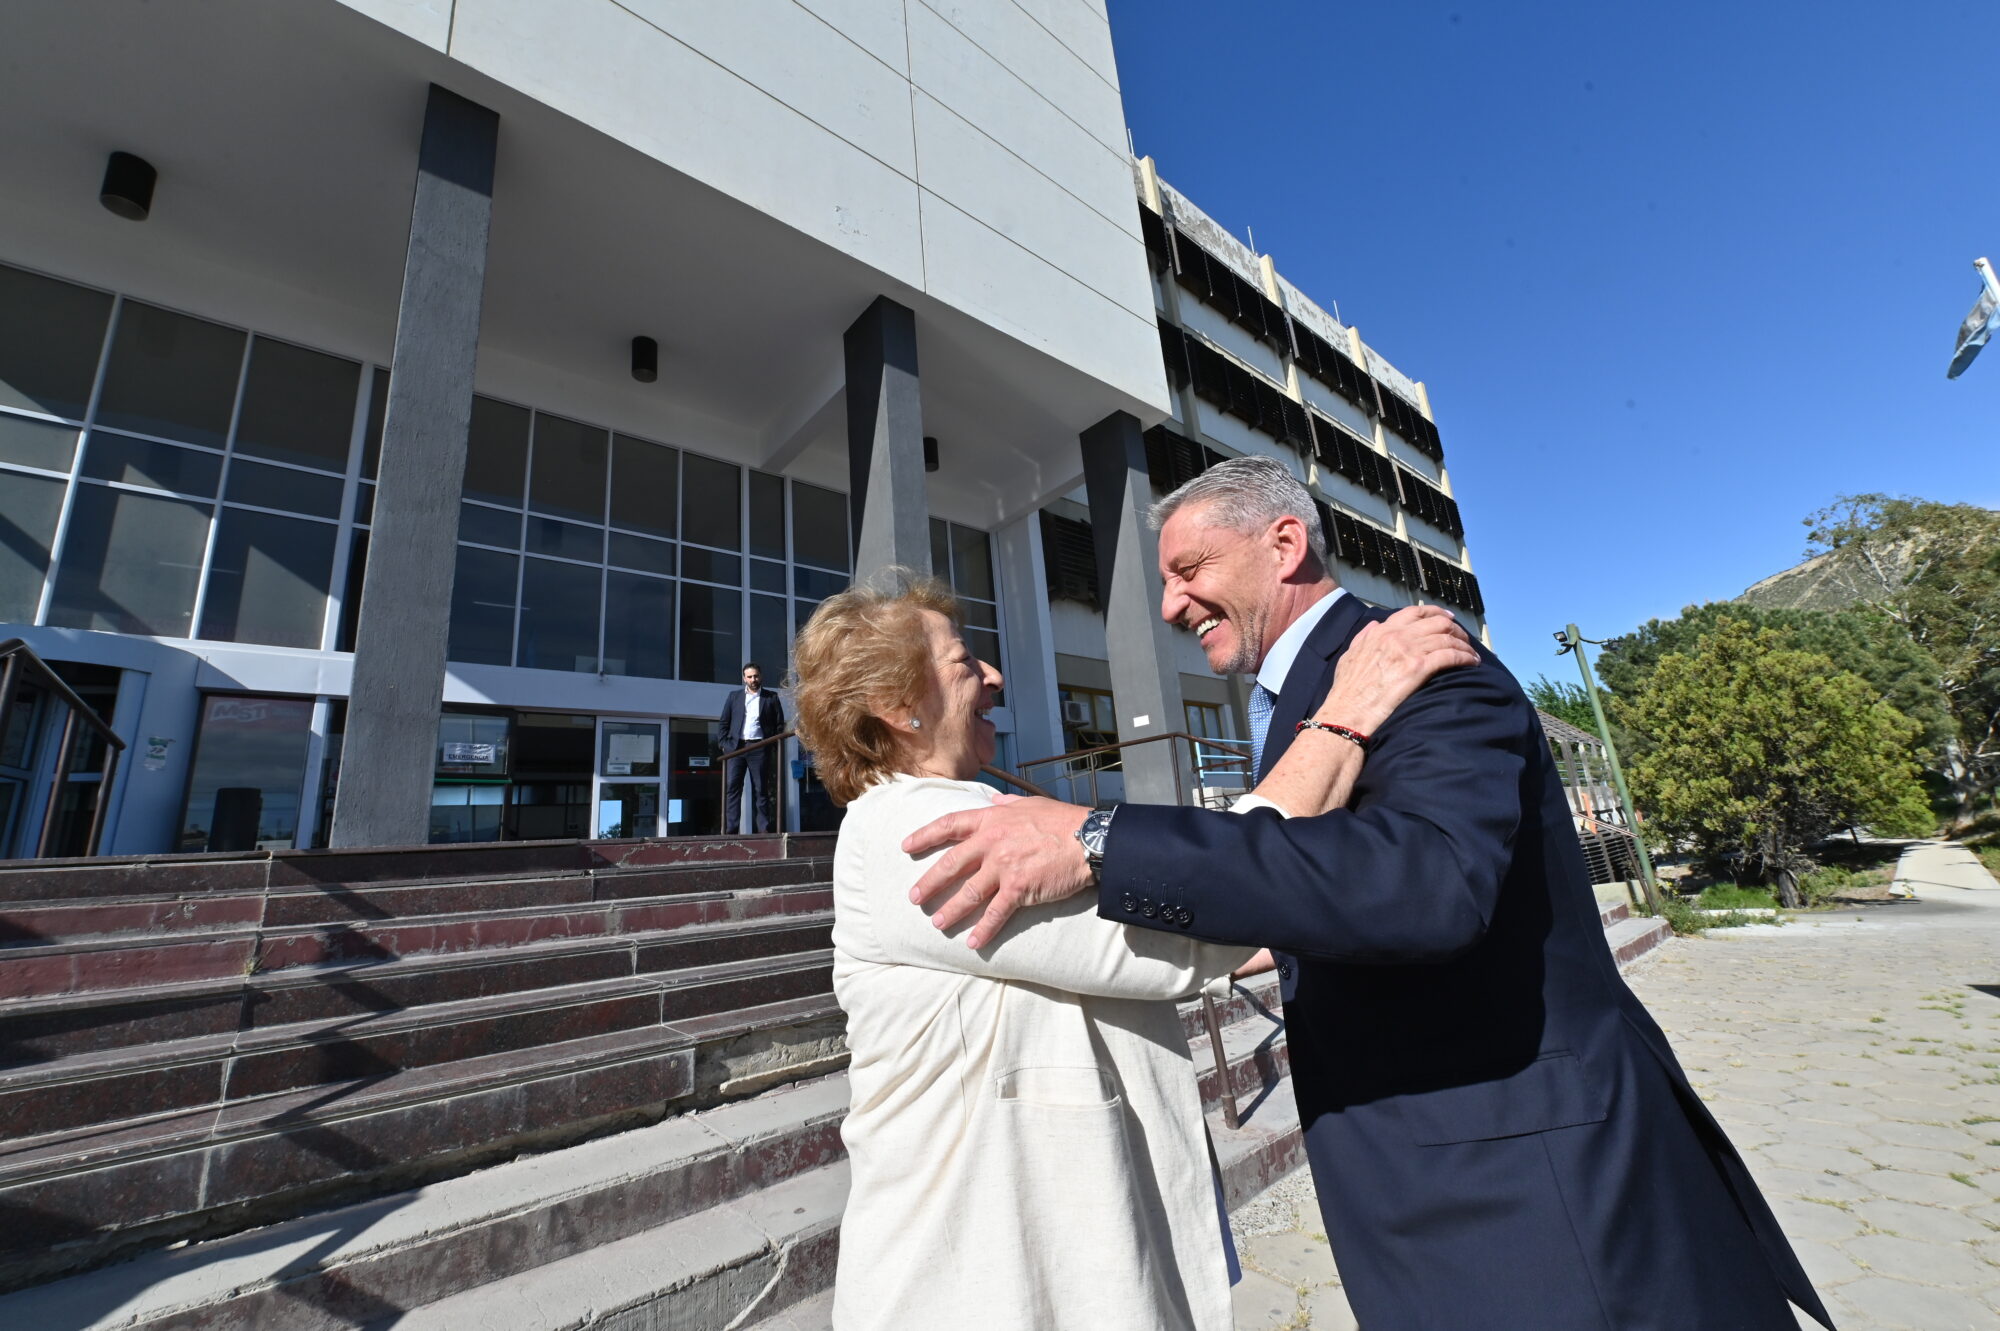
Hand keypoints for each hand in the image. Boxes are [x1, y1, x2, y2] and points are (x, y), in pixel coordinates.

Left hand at [901, 797, 1095, 947]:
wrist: (1088, 839)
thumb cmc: (1062, 820)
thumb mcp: (1030, 803)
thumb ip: (1007, 804)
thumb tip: (993, 800)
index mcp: (992, 820)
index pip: (949, 825)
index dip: (925, 836)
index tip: (907, 846)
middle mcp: (992, 843)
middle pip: (951, 864)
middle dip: (930, 882)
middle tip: (914, 897)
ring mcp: (1004, 866)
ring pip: (969, 893)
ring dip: (951, 910)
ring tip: (937, 923)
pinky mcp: (1019, 888)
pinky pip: (996, 913)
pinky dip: (983, 930)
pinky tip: (973, 942)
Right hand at [1320, 605, 1478, 733]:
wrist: (1347, 713)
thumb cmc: (1346, 691)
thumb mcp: (1349, 657)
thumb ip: (1363, 638)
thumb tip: (1375, 624)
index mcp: (1381, 632)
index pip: (1414, 612)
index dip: (1436, 613)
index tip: (1448, 619)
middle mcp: (1396, 636)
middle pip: (1436, 623)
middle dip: (1455, 630)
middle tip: (1464, 640)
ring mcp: (1408, 651)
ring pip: (1447, 638)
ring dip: (1464, 645)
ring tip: (1472, 654)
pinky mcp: (1418, 668)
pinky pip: (1450, 656)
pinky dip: (1465, 657)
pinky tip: (1472, 663)